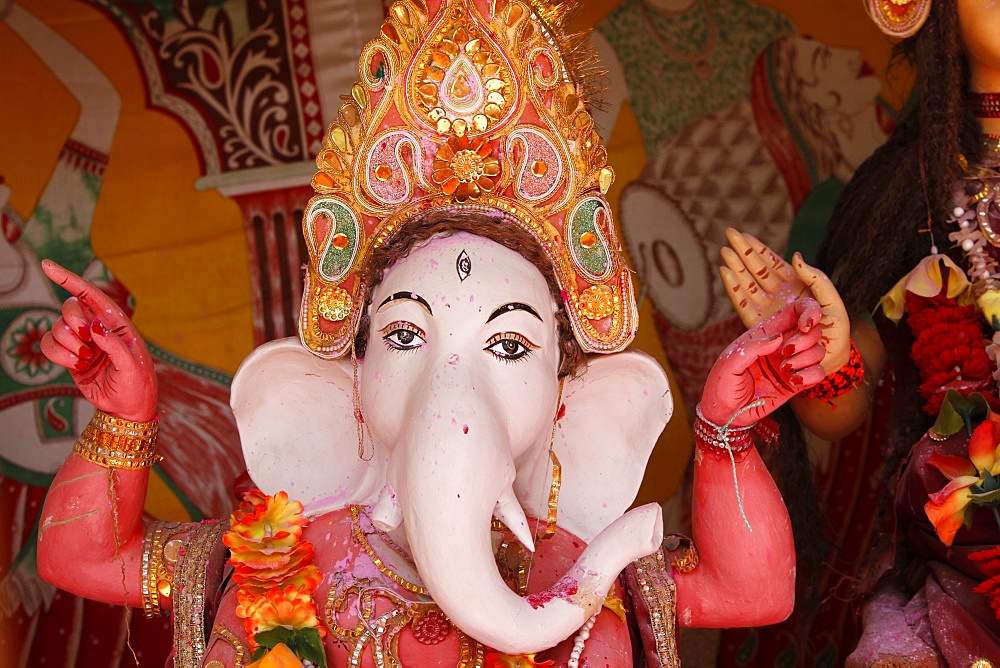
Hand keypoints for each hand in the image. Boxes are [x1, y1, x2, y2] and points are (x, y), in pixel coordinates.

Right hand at [39, 260, 156, 421]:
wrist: (126, 408)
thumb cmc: (137, 384)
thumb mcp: (131, 365)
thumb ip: (113, 345)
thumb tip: (94, 327)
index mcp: (117, 322)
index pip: (90, 294)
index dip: (69, 279)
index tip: (47, 265)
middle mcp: (97, 326)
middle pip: (69, 309)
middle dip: (73, 324)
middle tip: (88, 344)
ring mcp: (81, 341)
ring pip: (56, 328)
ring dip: (68, 345)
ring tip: (86, 360)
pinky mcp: (69, 355)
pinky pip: (48, 345)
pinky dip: (58, 356)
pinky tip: (76, 365)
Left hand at [700, 298, 826, 427]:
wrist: (725, 414)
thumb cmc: (721, 384)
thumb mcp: (730, 362)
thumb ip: (753, 347)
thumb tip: (779, 337)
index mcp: (765, 332)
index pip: (795, 310)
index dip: (808, 310)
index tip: (805, 325)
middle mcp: (781, 345)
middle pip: (813, 330)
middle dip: (805, 339)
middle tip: (785, 352)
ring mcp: (791, 364)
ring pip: (818, 351)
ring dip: (806, 359)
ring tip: (784, 369)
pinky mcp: (797, 383)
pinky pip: (819, 373)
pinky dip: (811, 375)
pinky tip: (794, 381)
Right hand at [719, 228, 850, 373]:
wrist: (830, 358)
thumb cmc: (836, 330)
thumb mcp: (832, 299)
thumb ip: (816, 277)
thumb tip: (794, 256)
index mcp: (795, 286)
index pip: (771, 262)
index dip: (757, 248)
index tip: (742, 234)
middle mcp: (777, 295)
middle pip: (755, 268)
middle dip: (742, 251)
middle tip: (728, 233)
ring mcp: (767, 309)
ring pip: (747, 283)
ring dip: (735, 266)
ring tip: (724, 251)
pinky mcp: (759, 324)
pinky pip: (743, 303)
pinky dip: (734, 288)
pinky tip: (726, 273)